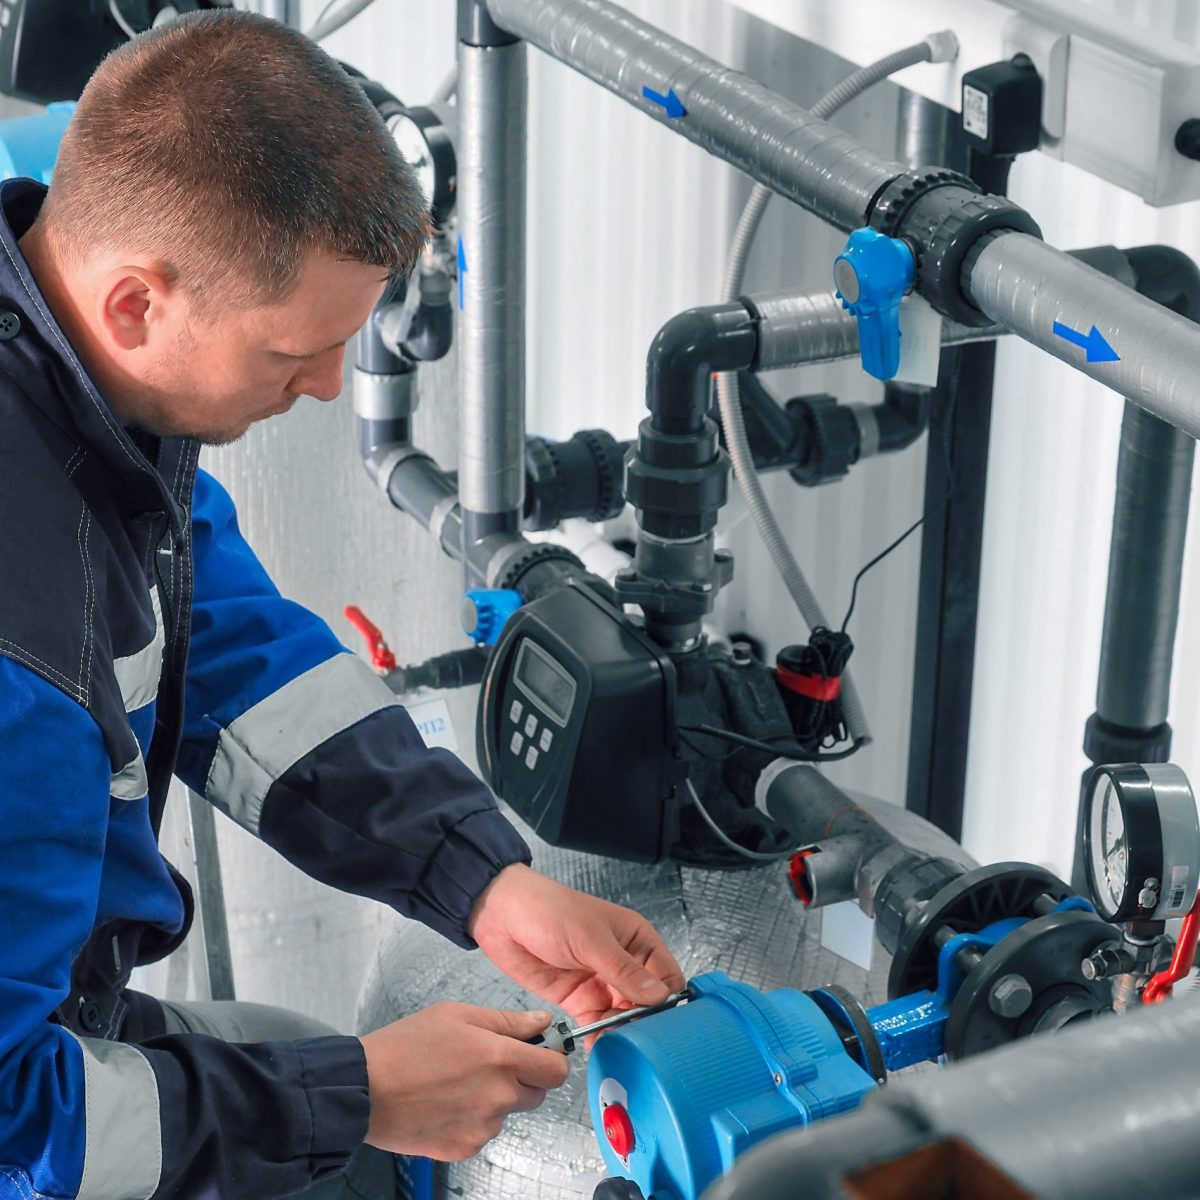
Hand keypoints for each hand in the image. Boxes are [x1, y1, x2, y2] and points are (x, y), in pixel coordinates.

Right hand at [359, 1003, 568, 1159]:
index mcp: (500, 1058)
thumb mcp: (457, 1014)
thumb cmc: (405, 1047)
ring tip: (457, 1081)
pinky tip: (446, 1102)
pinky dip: (472, 1119)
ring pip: (508, 1112)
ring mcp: (482, 1127)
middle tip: (489, 1062)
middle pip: (538, 1093)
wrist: (364, 1090)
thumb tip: (542, 1022)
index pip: (557, 1069)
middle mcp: (498, 1096)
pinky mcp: (464, 1148)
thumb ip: (507, 1020)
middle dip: (523, 1077)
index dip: (552, 1058)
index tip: (541, 1051)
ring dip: (495, 1098)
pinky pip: (483, 1131)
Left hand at [467, 864, 685, 1028]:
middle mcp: (623, 962)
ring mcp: (601, 982)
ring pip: (625, 1016)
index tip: (664, 1022)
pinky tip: (601, 1047)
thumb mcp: (589, 939)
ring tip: (619, 1046)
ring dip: (624, 1032)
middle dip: (646, 1021)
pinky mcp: (579, 999)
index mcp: (636, 938)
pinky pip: (598, 1024)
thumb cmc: (548, 910)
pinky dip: (601, 1037)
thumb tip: (659, 995)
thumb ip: (623, 970)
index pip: (666, 974)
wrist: (502, 916)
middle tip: (640, 1040)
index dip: (669, 999)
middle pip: (648, 1001)